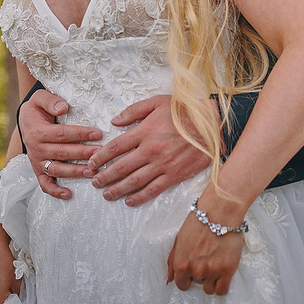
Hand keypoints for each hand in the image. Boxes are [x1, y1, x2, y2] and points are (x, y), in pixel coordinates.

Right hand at [19, 90, 101, 197]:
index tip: (98, 134)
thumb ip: (51, 101)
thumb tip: (64, 107)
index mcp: (38, 132)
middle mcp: (36, 149)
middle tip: (101, 154)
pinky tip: (69, 194)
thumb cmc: (37, 108)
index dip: (80, 134)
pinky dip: (55, 191)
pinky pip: (45, 184)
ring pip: (57, 169)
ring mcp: (37, 162)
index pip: (62, 134)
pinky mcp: (38, 171)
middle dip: (83, 153)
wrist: (25, 120)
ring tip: (92, 172)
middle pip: (62, 152)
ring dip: (75, 172)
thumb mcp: (40, 98)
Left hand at [85, 95, 211, 205]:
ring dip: (117, 189)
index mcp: (144, 131)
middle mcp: (150, 150)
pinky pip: (153, 190)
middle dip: (105, 176)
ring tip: (106, 194)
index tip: (92, 162)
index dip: (100, 157)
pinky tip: (129, 201)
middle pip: (121, 167)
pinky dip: (139, 197)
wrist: (211, 124)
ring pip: (134, 181)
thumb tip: (114, 121)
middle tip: (94, 181)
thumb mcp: (156, 102)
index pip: (115, 147)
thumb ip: (133, 111)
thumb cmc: (183, 110)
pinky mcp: (174, 175)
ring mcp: (162, 165)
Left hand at [166, 189, 245, 295]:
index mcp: (181, 263)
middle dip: (200, 274)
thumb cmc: (199, 221)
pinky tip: (222, 271)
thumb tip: (169, 279)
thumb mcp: (179, 238)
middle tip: (205, 258)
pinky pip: (222, 290)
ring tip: (214, 261)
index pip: (181, 284)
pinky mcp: (227, 270)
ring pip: (209, 289)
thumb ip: (172, 261)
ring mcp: (211, 271)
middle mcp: (195, 270)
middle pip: (197, 284)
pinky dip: (221, 284)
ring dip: (211, 278)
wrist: (220, 211)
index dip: (187, 277)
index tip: (193, 269)